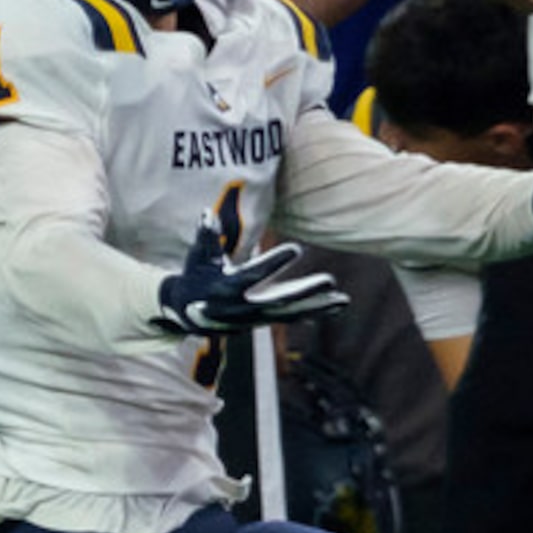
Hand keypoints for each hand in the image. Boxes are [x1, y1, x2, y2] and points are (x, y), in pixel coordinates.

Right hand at [152, 215, 349, 335]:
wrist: (189, 313)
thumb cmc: (196, 276)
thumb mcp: (198, 258)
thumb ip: (206, 237)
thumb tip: (208, 213)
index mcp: (226, 288)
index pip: (253, 275)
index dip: (274, 263)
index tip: (297, 248)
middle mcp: (244, 307)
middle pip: (279, 301)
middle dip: (306, 293)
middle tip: (330, 280)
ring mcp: (257, 317)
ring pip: (292, 314)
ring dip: (318, 307)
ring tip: (344, 300)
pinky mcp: (266, 320)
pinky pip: (294, 317)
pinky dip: (316, 312)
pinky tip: (338, 305)